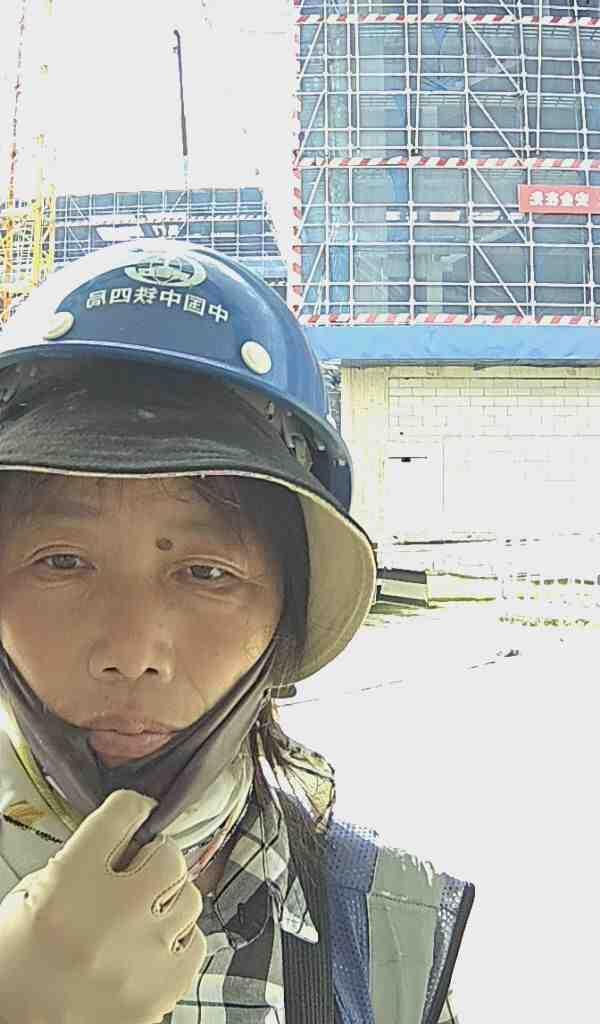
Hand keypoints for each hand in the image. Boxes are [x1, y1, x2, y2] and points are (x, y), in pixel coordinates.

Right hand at [0, 789, 206, 1023]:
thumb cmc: (16, 971)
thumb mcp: (26, 901)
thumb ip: (73, 865)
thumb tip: (119, 844)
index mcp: (70, 884)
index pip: (123, 814)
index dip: (132, 808)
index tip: (137, 812)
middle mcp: (112, 914)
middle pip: (168, 853)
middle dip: (155, 859)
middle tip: (140, 872)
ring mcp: (142, 954)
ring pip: (189, 896)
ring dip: (168, 900)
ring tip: (144, 916)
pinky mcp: (161, 991)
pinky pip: (196, 943)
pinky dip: (177, 942)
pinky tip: (151, 948)